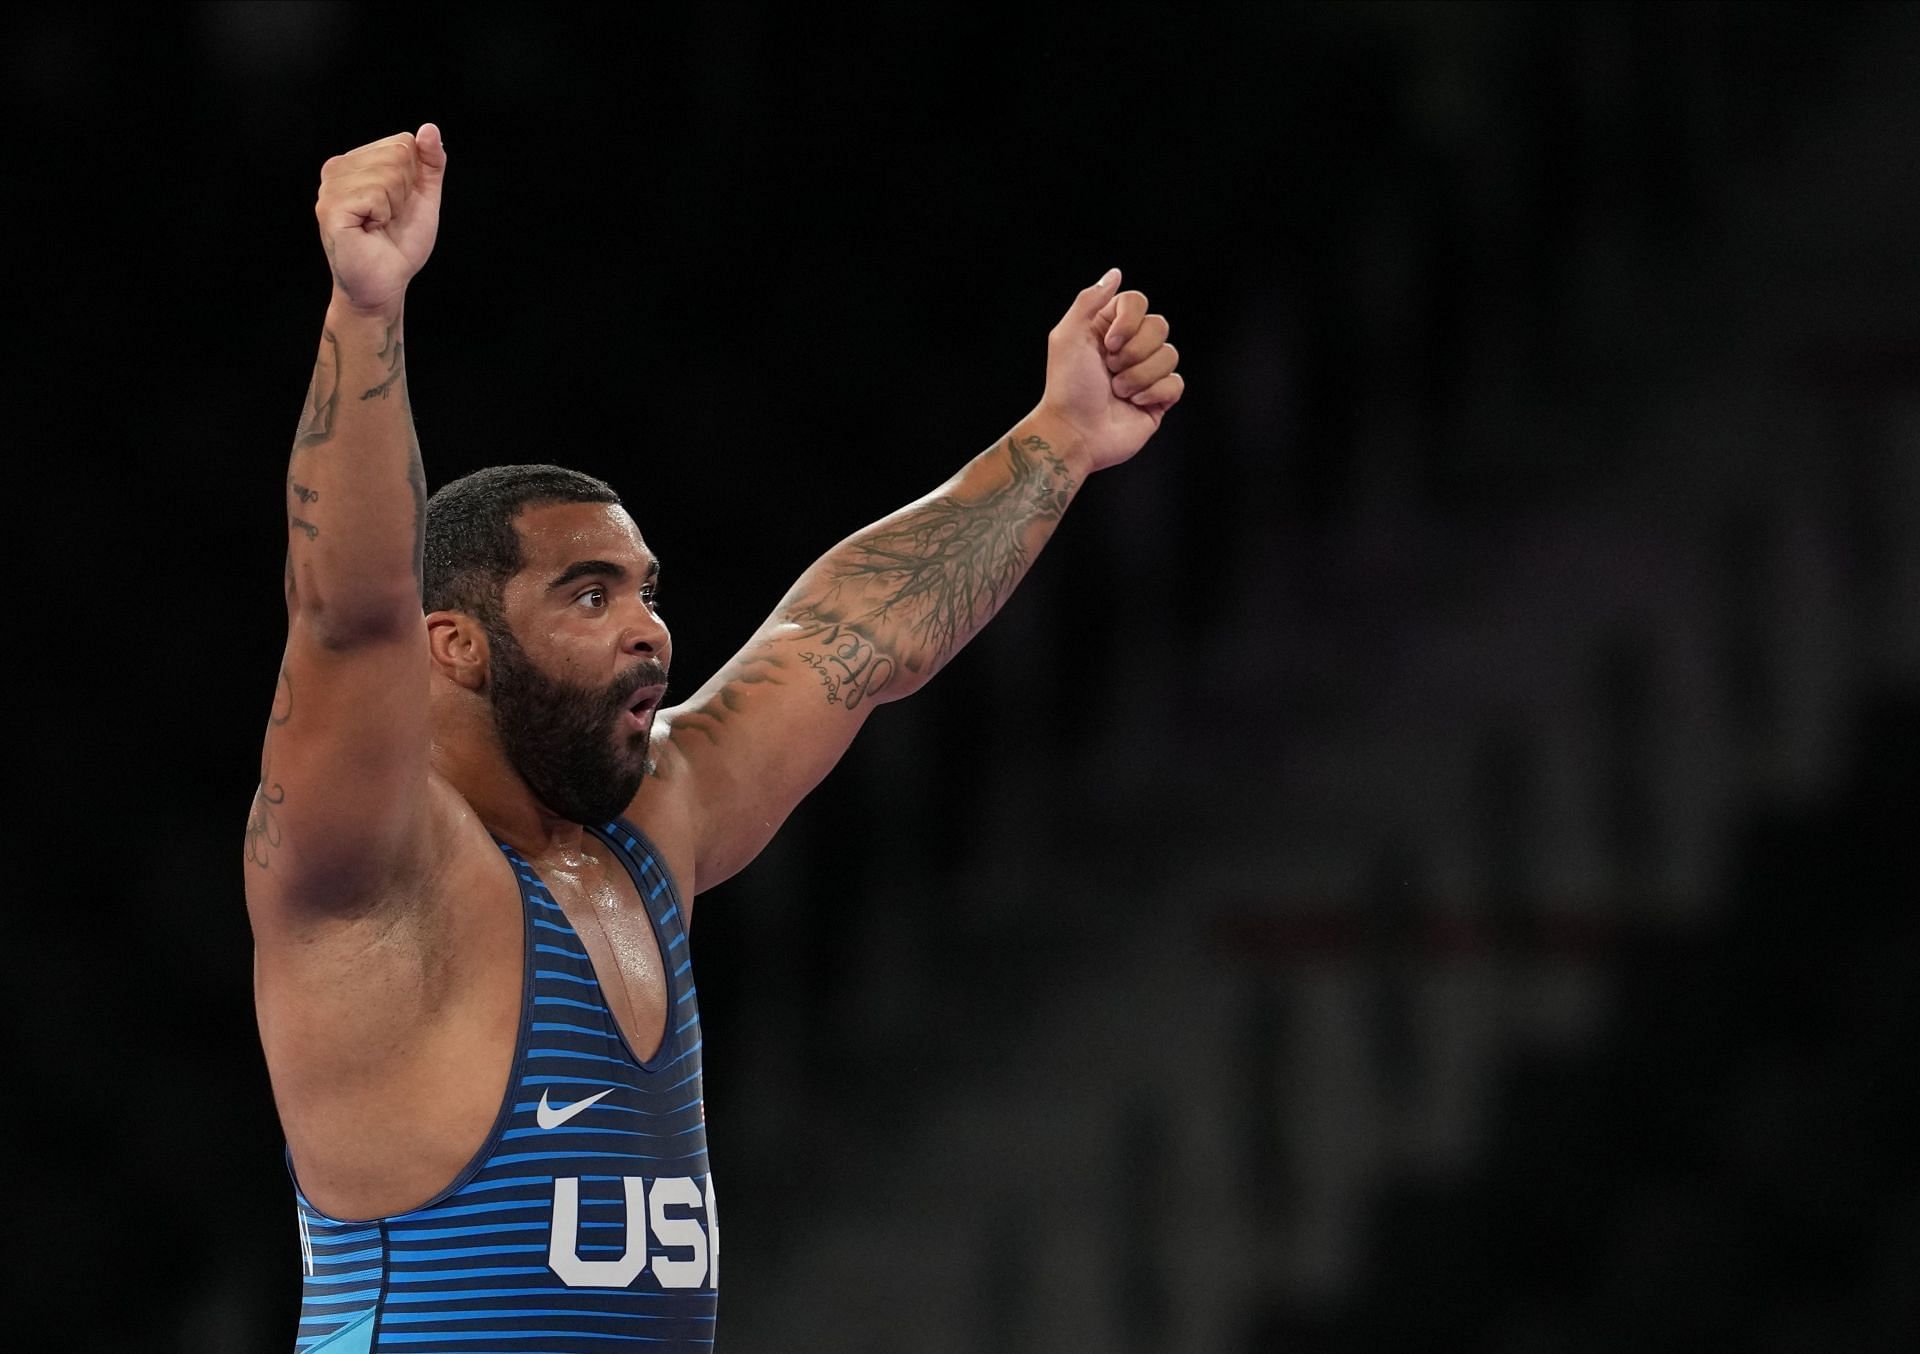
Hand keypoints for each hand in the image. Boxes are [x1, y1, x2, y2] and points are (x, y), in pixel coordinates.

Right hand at [315, 123, 446, 315]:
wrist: (385, 282)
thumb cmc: (400, 243)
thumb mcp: (423, 197)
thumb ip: (429, 163)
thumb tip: (430, 128)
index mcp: (357, 161)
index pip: (403, 142)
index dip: (413, 178)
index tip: (398, 204)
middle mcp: (338, 167)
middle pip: (398, 153)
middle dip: (405, 191)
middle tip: (388, 217)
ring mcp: (330, 186)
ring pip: (389, 173)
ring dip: (395, 206)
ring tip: (378, 223)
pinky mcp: (330, 206)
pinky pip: (376, 193)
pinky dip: (384, 215)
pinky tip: (369, 229)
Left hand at [1036, 269, 1183, 472]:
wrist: (1075, 433)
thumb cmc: (1067, 387)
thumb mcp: (1068, 336)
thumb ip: (1090, 300)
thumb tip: (1116, 273)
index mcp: (1108, 329)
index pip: (1138, 302)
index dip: (1129, 321)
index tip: (1108, 344)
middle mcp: (1130, 348)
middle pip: (1160, 326)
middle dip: (1134, 352)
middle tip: (1110, 370)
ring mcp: (1146, 373)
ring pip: (1170, 356)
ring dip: (1139, 377)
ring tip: (1118, 392)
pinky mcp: (1159, 399)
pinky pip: (1176, 383)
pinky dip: (1154, 394)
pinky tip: (1133, 404)